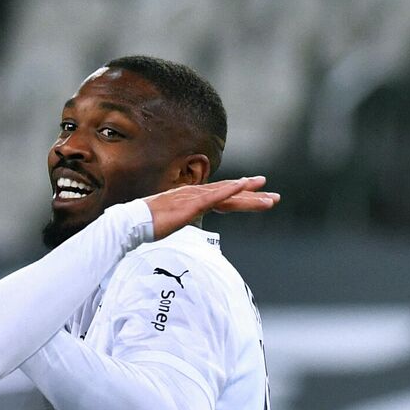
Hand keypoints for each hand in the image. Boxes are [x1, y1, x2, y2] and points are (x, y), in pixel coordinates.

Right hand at [143, 177, 279, 238]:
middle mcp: (196, 194)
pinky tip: (245, 185)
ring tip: (270, 196)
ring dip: (250, 193)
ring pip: (229, 193)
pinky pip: (216, 195)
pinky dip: (231, 189)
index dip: (241, 196)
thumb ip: (179, 220)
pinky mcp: (192, 204)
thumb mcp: (170, 223)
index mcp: (193, 199)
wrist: (133, 222)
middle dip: (254, 196)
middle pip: (231, 194)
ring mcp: (194, 197)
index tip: (258, 195)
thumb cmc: (147, 224)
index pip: (223, 197)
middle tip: (275, 197)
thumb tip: (179, 223)